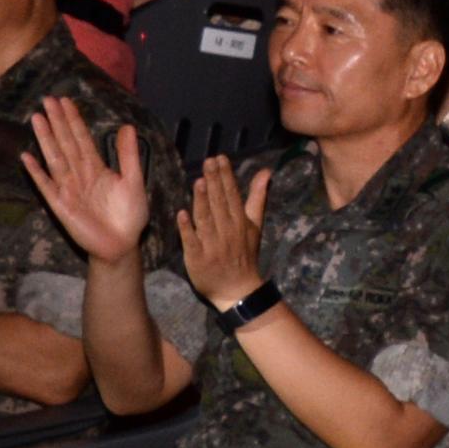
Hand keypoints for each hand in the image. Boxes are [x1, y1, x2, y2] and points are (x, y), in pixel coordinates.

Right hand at [22, 97, 156, 265]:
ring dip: (46, 139)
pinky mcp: (60, 204)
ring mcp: (68, 188)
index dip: (74, 121)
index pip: (82, 139)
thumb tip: (128, 126)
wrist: (122, 244)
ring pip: (55, 158)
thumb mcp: (133, 181)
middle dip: (57, 122)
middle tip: (47, 100)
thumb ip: (129, 155)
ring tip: (37, 118)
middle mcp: (79, 174)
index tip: (65, 101)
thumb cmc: (128, 215)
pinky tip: (26, 157)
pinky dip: (37, 173)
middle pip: (66, 143)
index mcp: (97, 168)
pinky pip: (46, 186)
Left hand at [176, 156, 269, 306]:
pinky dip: (187, 228)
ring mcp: (213, 245)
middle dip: (215, 182)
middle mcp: (228, 231)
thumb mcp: (254, 226)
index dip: (226, 176)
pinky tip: (182, 213)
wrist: (238, 289)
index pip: (233, 195)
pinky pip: (192, 241)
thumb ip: (257, 197)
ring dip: (203, 201)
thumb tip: (266, 172)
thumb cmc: (244, 255)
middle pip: (220, 203)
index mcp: (240, 222)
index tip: (220, 158)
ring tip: (199, 181)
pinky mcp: (198, 257)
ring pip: (207, 219)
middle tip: (208, 161)